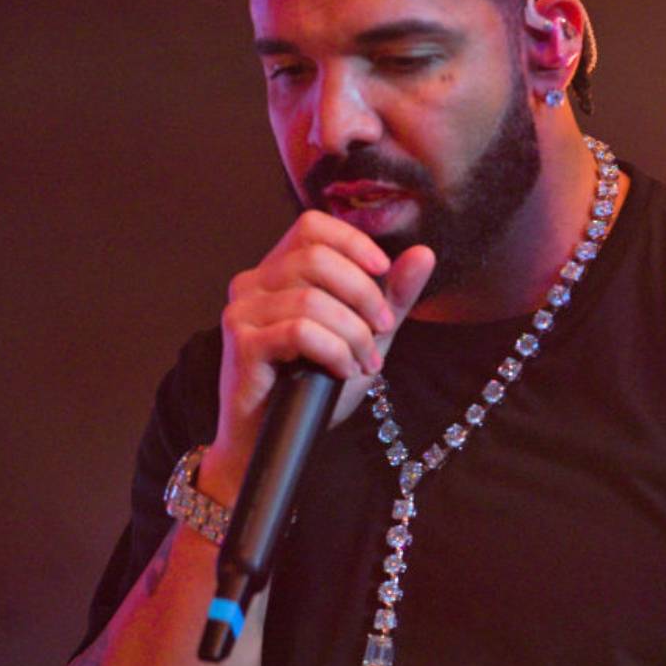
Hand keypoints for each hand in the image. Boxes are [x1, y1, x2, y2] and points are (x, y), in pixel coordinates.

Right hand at [205, 211, 434, 499]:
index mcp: (277, 270)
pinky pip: (299, 331)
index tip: (383, 269)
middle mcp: (253, 282)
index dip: (352, 241)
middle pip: (315, 257)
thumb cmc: (312, 385)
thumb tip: (424, 253)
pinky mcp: (241, 343)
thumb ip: (391, 295)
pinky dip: (334, 351)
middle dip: (363, 294)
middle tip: (382, 329)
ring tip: (365, 362)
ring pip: (311, 299)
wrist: (271, 439)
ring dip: (353, 333)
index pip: (312, 225)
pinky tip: (344, 371)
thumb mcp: (363, 334)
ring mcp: (242, 311)